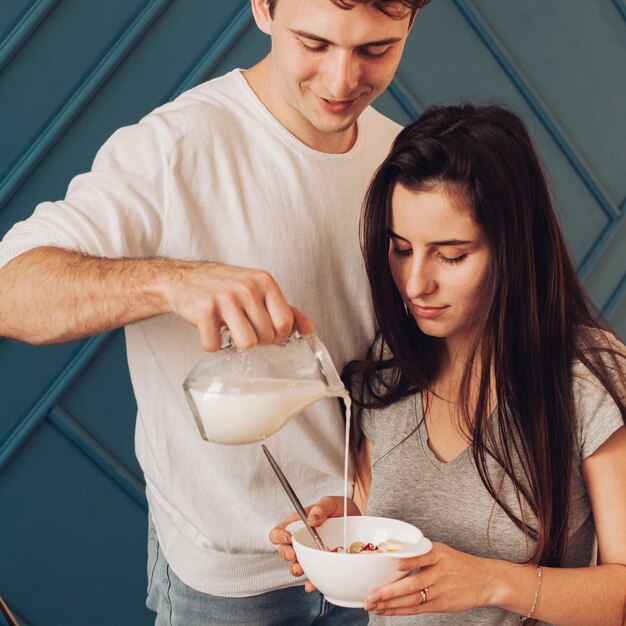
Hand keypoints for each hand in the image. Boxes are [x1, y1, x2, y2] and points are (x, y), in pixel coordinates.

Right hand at [163, 261, 313, 350]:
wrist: (184, 279)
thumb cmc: (225, 286)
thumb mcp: (259, 290)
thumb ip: (286, 309)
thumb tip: (309, 329)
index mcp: (264, 282)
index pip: (286, 322)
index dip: (279, 335)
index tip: (268, 334)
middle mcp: (247, 287)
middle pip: (267, 336)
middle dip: (256, 339)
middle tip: (243, 328)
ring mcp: (225, 297)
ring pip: (246, 343)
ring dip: (236, 343)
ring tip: (229, 330)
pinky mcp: (204, 309)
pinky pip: (215, 344)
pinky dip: (211, 344)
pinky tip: (210, 331)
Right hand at [269, 496, 361, 591]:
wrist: (358, 523)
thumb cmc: (340, 509)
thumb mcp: (332, 503)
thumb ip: (321, 507)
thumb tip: (311, 520)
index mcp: (298, 524)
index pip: (280, 530)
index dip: (278, 535)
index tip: (287, 538)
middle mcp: (301, 541)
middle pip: (284, 550)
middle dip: (285, 554)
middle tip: (292, 555)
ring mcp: (310, 555)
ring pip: (296, 565)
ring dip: (296, 569)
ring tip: (300, 569)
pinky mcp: (321, 566)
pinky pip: (314, 576)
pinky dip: (312, 582)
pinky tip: (312, 584)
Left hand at [364, 542, 502, 615]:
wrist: (485, 580)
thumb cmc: (457, 564)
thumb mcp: (442, 551)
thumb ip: (420, 553)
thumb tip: (393, 556)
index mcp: (437, 554)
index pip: (420, 557)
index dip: (408, 562)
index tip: (393, 563)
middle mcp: (439, 572)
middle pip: (412, 584)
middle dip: (389, 592)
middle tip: (371, 596)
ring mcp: (440, 591)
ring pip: (412, 600)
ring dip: (390, 604)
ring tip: (373, 606)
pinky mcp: (441, 605)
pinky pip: (417, 609)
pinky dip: (400, 610)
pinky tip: (387, 611)